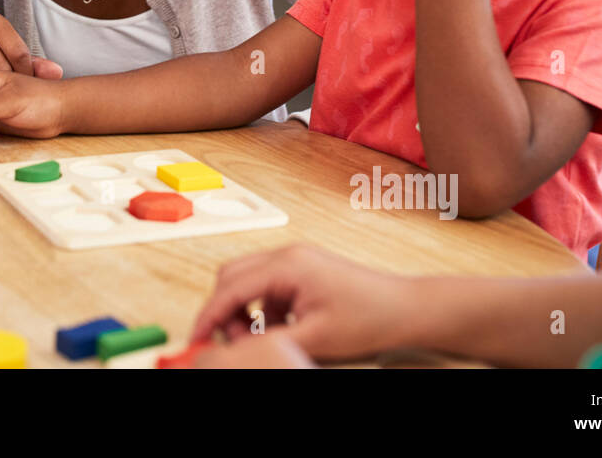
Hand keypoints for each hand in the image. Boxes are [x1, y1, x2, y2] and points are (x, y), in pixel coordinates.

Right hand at [189, 244, 418, 363]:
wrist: (405, 308)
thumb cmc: (368, 317)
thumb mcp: (314, 339)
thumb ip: (267, 341)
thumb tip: (234, 348)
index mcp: (287, 265)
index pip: (231, 287)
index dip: (209, 315)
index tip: (196, 338)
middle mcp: (287, 255)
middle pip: (232, 276)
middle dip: (223, 310)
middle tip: (231, 343)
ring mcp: (295, 259)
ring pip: (247, 280)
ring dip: (243, 311)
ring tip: (261, 338)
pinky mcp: (302, 270)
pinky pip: (267, 286)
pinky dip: (262, 309)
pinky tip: (279, 329)